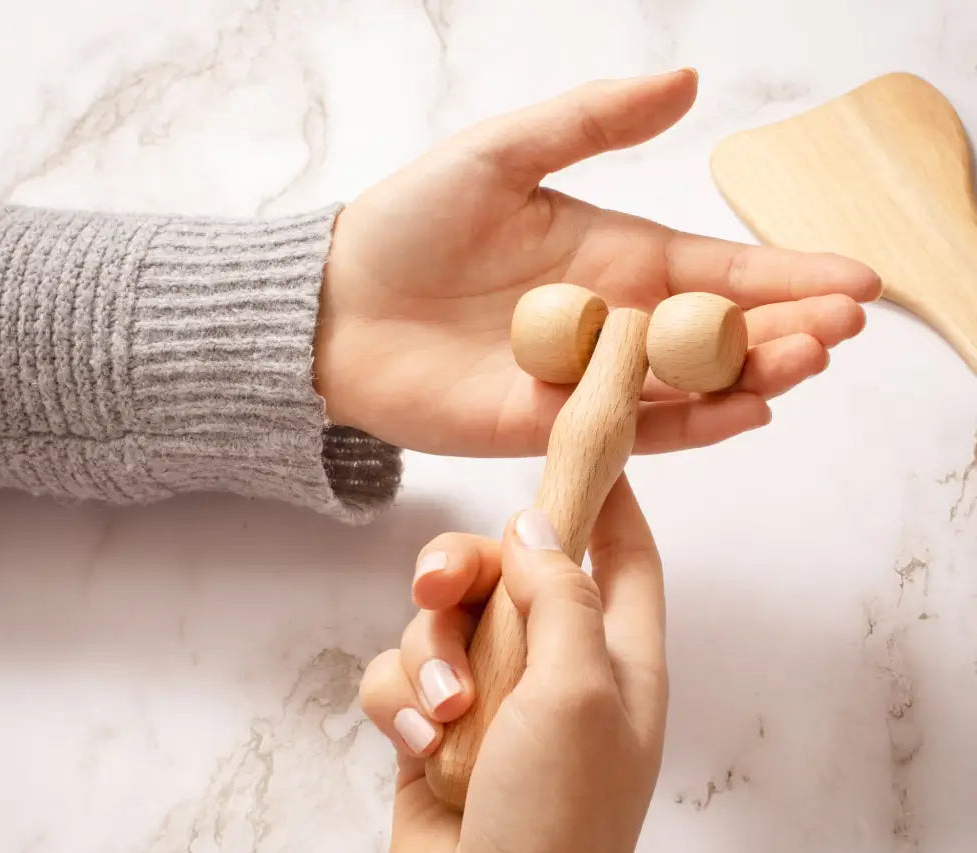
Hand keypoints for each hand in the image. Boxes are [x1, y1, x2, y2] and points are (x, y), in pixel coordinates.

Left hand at [316, 70, 880, 456]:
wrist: (337, 306)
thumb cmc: (411, 223)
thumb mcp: (502, 155)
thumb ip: (591, 123)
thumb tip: (687, 82)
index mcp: (613, 257)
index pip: (718, 270)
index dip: (786, 273)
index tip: (856, 278)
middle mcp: (613, 324)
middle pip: (718, 334)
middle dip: (786, 328)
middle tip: (844, 325)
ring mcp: (586, 381)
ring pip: (688, 385)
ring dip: (752, 375)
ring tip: (808, 359)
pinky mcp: (549, 427)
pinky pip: (633, 431)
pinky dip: (690, 425)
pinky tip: (742, 410)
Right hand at [359, 476, 666, 852]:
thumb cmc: (555, 820)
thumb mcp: (579, 695)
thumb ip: (563, 598)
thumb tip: (540, 527)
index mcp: (617, 657)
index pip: (626, 556)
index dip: (607, 499)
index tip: (580, 449)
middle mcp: (557, 668)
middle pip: (508, 571)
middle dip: (465, 571)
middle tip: (439, 587)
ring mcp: (492, 696)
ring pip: (441, 619)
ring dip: (429, 656)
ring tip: (443, 713)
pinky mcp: (434, 724)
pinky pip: (401, 674)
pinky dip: (401, 702)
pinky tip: (417, 746)